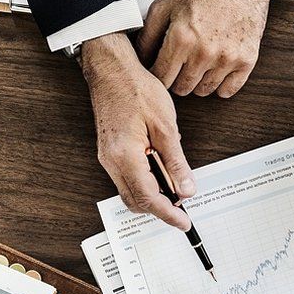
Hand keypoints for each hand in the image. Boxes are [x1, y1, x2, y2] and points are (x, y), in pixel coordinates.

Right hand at [81, 33, 196, 228]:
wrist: (112, 71)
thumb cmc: (137, 90)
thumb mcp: (166, 126)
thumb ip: (176, 162)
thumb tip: (186, 188)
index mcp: (125, 156)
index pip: (148, 198)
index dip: (168, 214)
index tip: (183, 222)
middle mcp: (111, 161)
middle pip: (135, 201)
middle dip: (160, 208)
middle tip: (183, 206)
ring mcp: (107, 158)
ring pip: (130, 191)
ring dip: (153, 194)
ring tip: (175, 184)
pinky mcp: (109, 152)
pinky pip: (127, 177)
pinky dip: (145, 180)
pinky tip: (161, 168)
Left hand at [137, 0, 273, 97]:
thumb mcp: (166, 4)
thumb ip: (148, 34)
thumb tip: (140, 58)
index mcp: (181, 38)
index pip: (161, 78)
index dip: (157, 76)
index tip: (160, 70)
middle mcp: (204, 52)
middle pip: (181, 88)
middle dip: (175, 79)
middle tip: (179, 65)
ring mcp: (227, 58)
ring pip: (203, 91)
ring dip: (197, 82)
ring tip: (198, 65)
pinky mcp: (246, 60)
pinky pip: (228, 90)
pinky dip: (220, 85)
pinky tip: (216, 71)